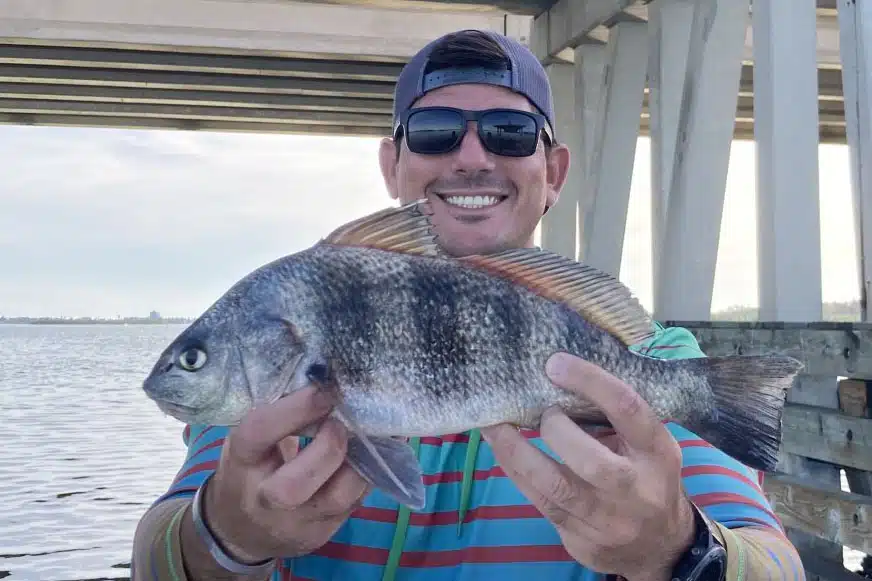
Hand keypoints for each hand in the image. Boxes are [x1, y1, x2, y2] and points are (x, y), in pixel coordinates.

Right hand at [202, 386, 370, 562]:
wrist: (240, 531)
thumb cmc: (249, 469)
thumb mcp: (249, 440)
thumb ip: (278, 415)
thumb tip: (323, 379)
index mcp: (241, 463)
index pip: (260, 434)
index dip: (295, 409)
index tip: (324, 390)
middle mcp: (263, 500)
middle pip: (295, 485)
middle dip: (330, 445)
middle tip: (343, 420)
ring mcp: (295, 524)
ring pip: (338, 498)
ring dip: (360, 460)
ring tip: (366, 435)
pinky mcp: (322, 534)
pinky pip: (356, 502)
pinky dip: (369, 473)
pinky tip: (374, 452)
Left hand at [480, 352, 695, 580]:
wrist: (660, 546)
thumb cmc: (645, 475)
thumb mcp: (646, 444)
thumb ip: (613, 418)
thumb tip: (556, 375)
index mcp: (658, 453)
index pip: (628, 410)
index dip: (590, 382)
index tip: (555, 363)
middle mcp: (638, 491)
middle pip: (592, 462)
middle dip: (555, 429)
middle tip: (540, 411)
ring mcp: (609, 522)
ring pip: (557, 488)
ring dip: (517, 452)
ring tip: (494, 425)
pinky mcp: (583, 542)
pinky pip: (541, 503)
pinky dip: (516, 472)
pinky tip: (500, 450)